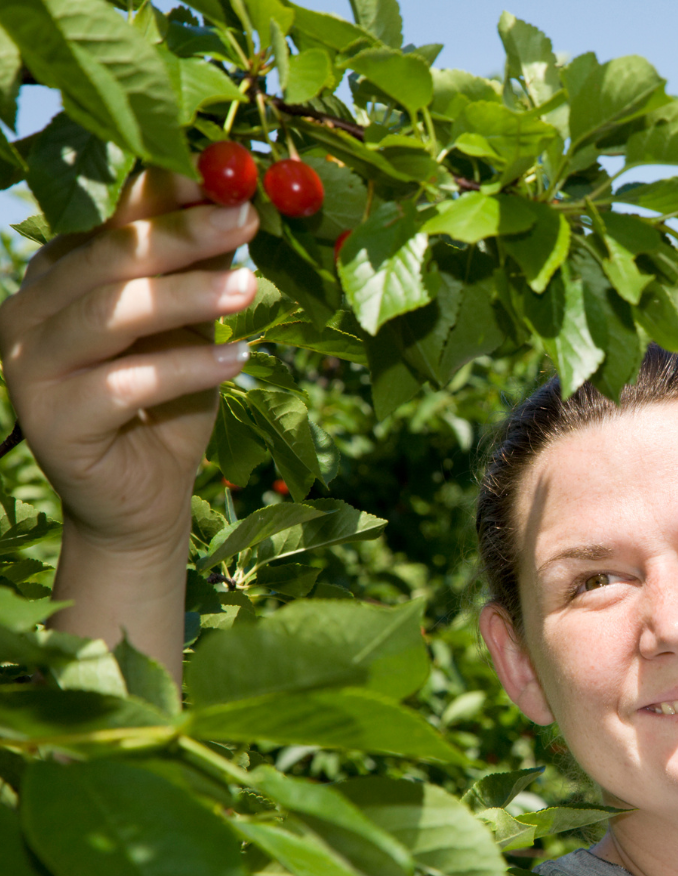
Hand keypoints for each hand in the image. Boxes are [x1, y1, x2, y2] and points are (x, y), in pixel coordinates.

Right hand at [0, 168, 258, 556]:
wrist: (146, 495)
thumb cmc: (169, 403)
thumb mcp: (188, 327)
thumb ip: (196, 271)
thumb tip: (234, 202)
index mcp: (60, 276)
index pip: (111, 220)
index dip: (168, 197)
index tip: (231, 183)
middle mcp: (32, 311)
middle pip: (106, 258)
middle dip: (182, 235)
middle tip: (245, 218)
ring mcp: (31, 366)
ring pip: (110, 314)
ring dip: (187, 296)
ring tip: (252, 288)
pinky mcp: (51, 420)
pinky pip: (125, 383)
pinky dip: (187, 369)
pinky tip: (238, 359)